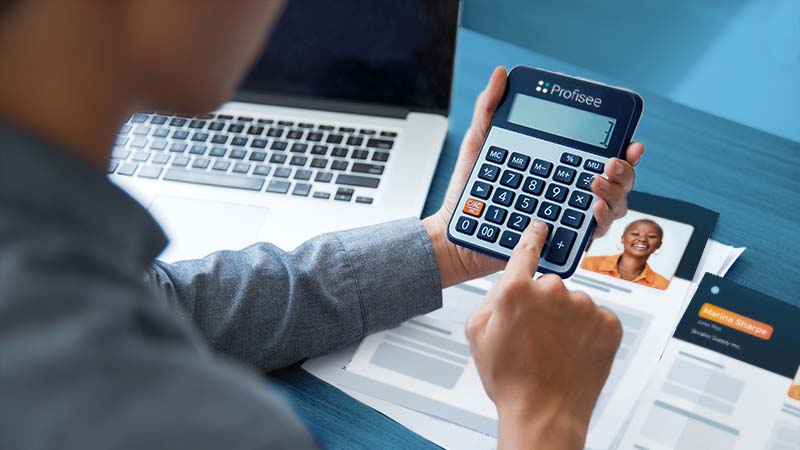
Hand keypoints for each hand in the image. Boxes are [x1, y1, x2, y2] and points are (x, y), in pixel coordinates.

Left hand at [422, 67, 644, 286]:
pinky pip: (590, 234)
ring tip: (596, 181)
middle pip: (617, 181)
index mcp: (558, 167)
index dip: (621, 146)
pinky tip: (590, 208)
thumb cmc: (468, 191)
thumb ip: (490, 109)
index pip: (597, 155)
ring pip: (613, 207)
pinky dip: (598, 221)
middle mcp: (569, 192)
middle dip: (625, 170)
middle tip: (613, 161)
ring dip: (615, 193)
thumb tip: (500, 74)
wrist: (456, 231)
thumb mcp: (480, 144)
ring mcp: (567, 217)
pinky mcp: (560, 242)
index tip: (629, 139)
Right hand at [466, 221, 621, 449]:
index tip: (541, 227)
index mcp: (516, 290)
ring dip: (566, 320)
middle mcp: (552, 291)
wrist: (545, 413)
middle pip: (548, 285)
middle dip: (543, 304)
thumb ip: (490, 300)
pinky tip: (573, 352)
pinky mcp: (608, 324)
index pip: (527, 249)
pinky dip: (588, 332)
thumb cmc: (510, 379)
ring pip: (574, 303)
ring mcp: (584, 307)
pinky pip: (597, 318)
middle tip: (535, 336)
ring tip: (555, 350)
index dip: (534, 237)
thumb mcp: (478, 335)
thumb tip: (506, 284)